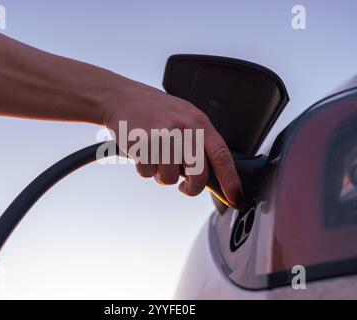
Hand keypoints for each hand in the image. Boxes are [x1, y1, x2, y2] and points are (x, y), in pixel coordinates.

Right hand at [102, 80, 241, 205]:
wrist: (121, 97)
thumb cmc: (155, 111)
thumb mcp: (184, 118)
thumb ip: (198, 142)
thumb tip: (210, 176)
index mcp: (199, 122)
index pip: (222, 155)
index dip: (230, 180)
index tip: (235, 197)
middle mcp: (184, 128)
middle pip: (198, 174)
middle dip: (191, 188)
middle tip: (184, 187)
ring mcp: (163, 135)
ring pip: (169, 178)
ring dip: (161, 175)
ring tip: (156, 157)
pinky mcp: (143, 143)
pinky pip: (147, 173)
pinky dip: (144, 169)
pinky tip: (142, 152)